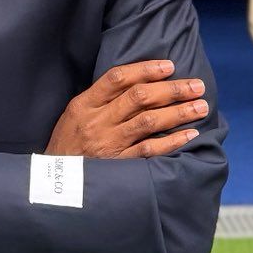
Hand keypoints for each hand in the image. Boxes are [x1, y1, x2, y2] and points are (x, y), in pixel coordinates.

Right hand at [45, 60, 207, 160]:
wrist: (51, 185)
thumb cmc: (67, 146)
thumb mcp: (74, 116)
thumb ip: (100, 99)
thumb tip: (138, 82)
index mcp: (84, 104)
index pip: (118, 78)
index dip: (146, 69)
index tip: (170, 66)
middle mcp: (97, 122)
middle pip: (139, 97)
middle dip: (172, 89)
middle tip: (197, 85)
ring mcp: (108, 144)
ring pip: (148, 121)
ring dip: (178, 112)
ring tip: (200, 106)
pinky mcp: (118, 166)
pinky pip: (149, 151)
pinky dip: (171, 141)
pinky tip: (189, 134)